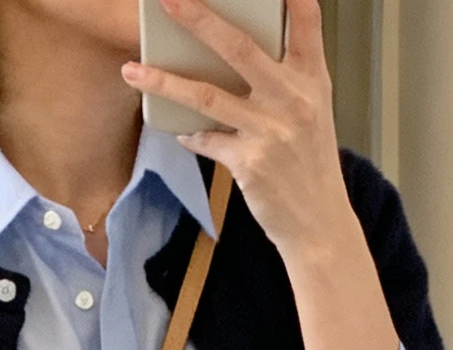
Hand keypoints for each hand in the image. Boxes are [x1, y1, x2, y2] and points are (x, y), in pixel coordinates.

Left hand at [123, 0, 344, 264]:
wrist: (319, 223)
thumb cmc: (310, 163)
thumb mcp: (312, 110)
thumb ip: (285, 75)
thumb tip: (234, 48)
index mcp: (312, 79)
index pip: (306, 21)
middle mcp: (294, 100)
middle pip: (239, 47)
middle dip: (199, 19)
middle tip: (168, 0)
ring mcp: (271, 132)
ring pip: (207, 96)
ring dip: (164, 82)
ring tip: (133, 71)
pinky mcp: (250, 164)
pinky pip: (206, 139)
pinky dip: (188, 133)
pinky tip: (177, 129)